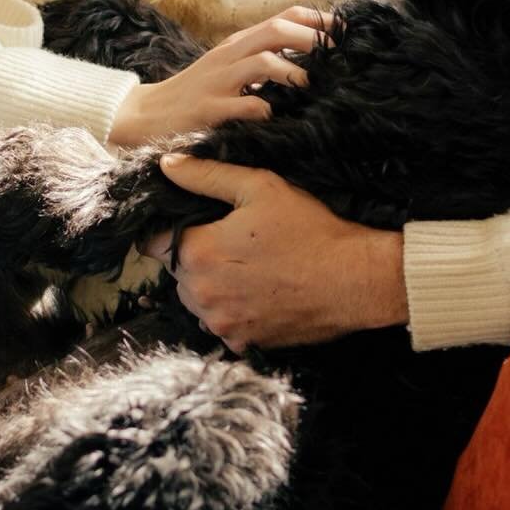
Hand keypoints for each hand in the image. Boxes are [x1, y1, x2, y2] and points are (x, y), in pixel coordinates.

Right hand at [108, 8, 326, 146]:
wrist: (145, 115)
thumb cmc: (196, 93)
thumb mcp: (228, 67)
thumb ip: (260, 58)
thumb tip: (308, 58)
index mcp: (237, 44)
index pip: (282, 18)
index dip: (317, 20)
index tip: (345, 31)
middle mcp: (229, 56)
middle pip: (275, 32)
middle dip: (311, 40)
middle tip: (337, 55)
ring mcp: (218, 82)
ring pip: (261, 62)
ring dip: (291, 71)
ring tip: (310, 83)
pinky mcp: (208, 110)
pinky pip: (243, 106)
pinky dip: (265, 110)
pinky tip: (276, 118)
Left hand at [138, 154, 406, 351]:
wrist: (355, 280)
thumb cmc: (310, 229)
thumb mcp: (260, 187)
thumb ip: (206, 175)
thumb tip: (167, 166)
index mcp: (198, 253)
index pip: (153, 244)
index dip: (168, 230)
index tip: (193, 225)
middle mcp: (202, 295)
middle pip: (177, 274)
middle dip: (195, 258)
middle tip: (232, 243)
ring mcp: (222, 324)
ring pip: (197, 301)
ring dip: (211, 287)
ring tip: (248, 268)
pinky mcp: (244, 344)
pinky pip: (222, 325)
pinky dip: (232, 311)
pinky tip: (260, 293)